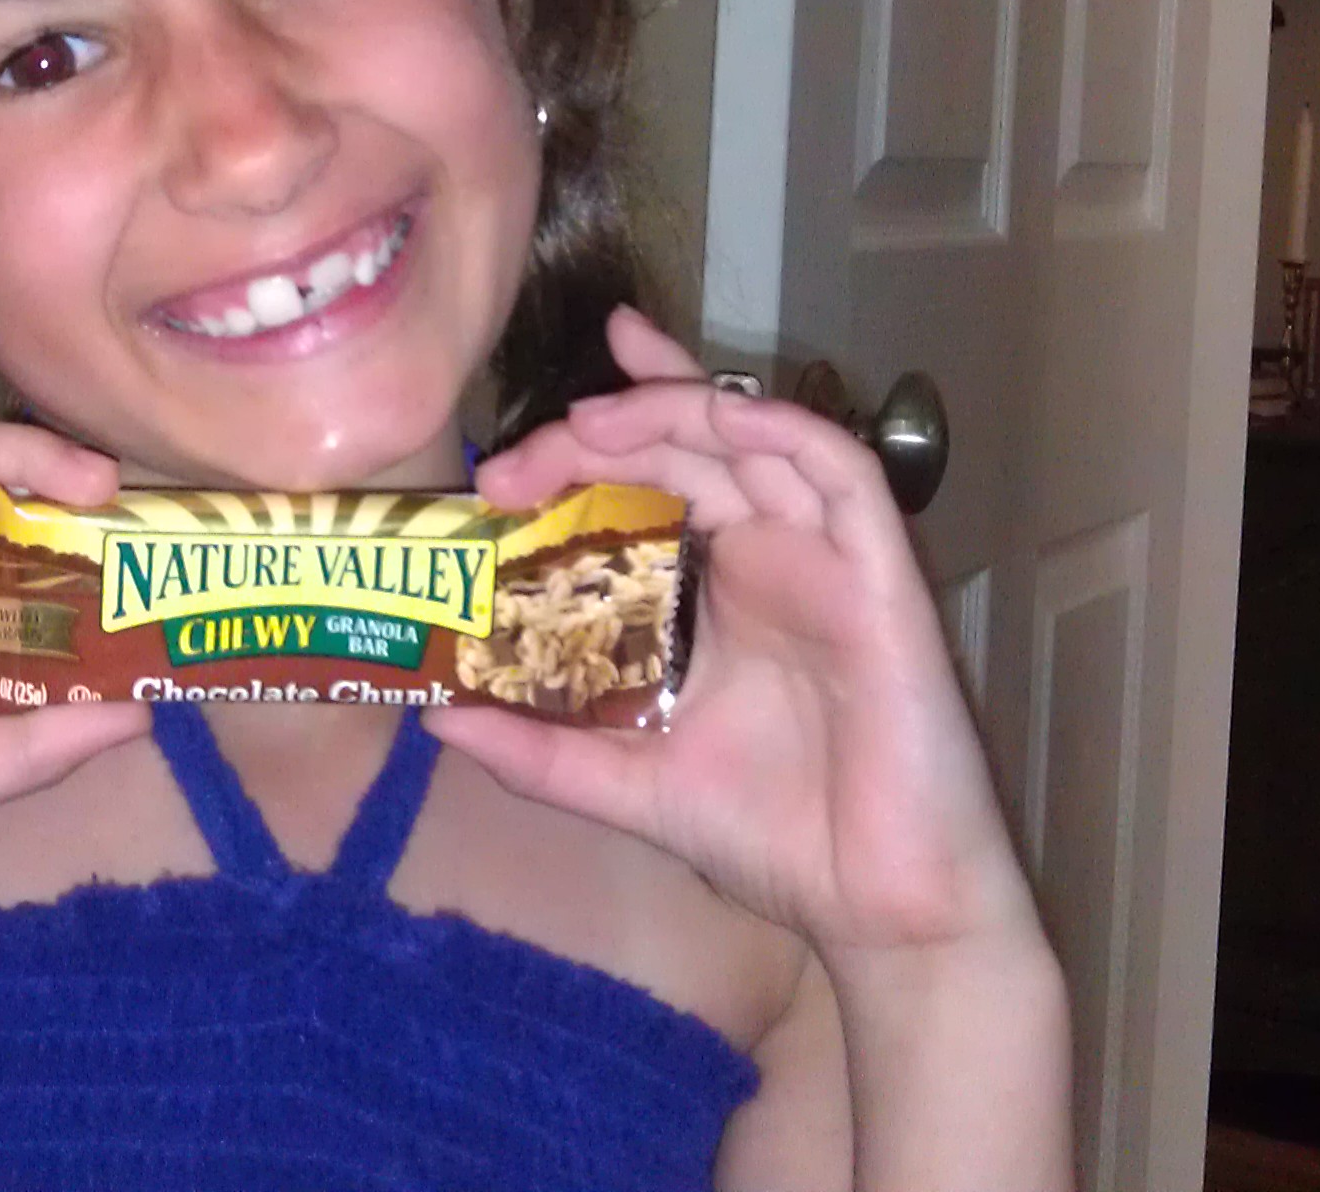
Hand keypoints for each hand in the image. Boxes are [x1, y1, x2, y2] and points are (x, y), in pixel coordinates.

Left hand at [439, 308, 1037, 959]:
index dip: (593, 439)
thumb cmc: (772, 839)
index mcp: (717, 591)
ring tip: (590, 421)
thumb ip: (539, 751)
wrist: (877, 910)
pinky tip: (716, 421)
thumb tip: (436, 715)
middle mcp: (771, 556)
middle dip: (600, 433)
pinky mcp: (882, 575)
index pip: (653, 478)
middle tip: (517, 460)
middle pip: (686, 447)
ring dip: (675, 409)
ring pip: (755, 438)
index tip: (501, 463)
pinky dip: (779, 430)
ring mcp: (827, 559)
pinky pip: (841, 473)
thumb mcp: (625, 784)